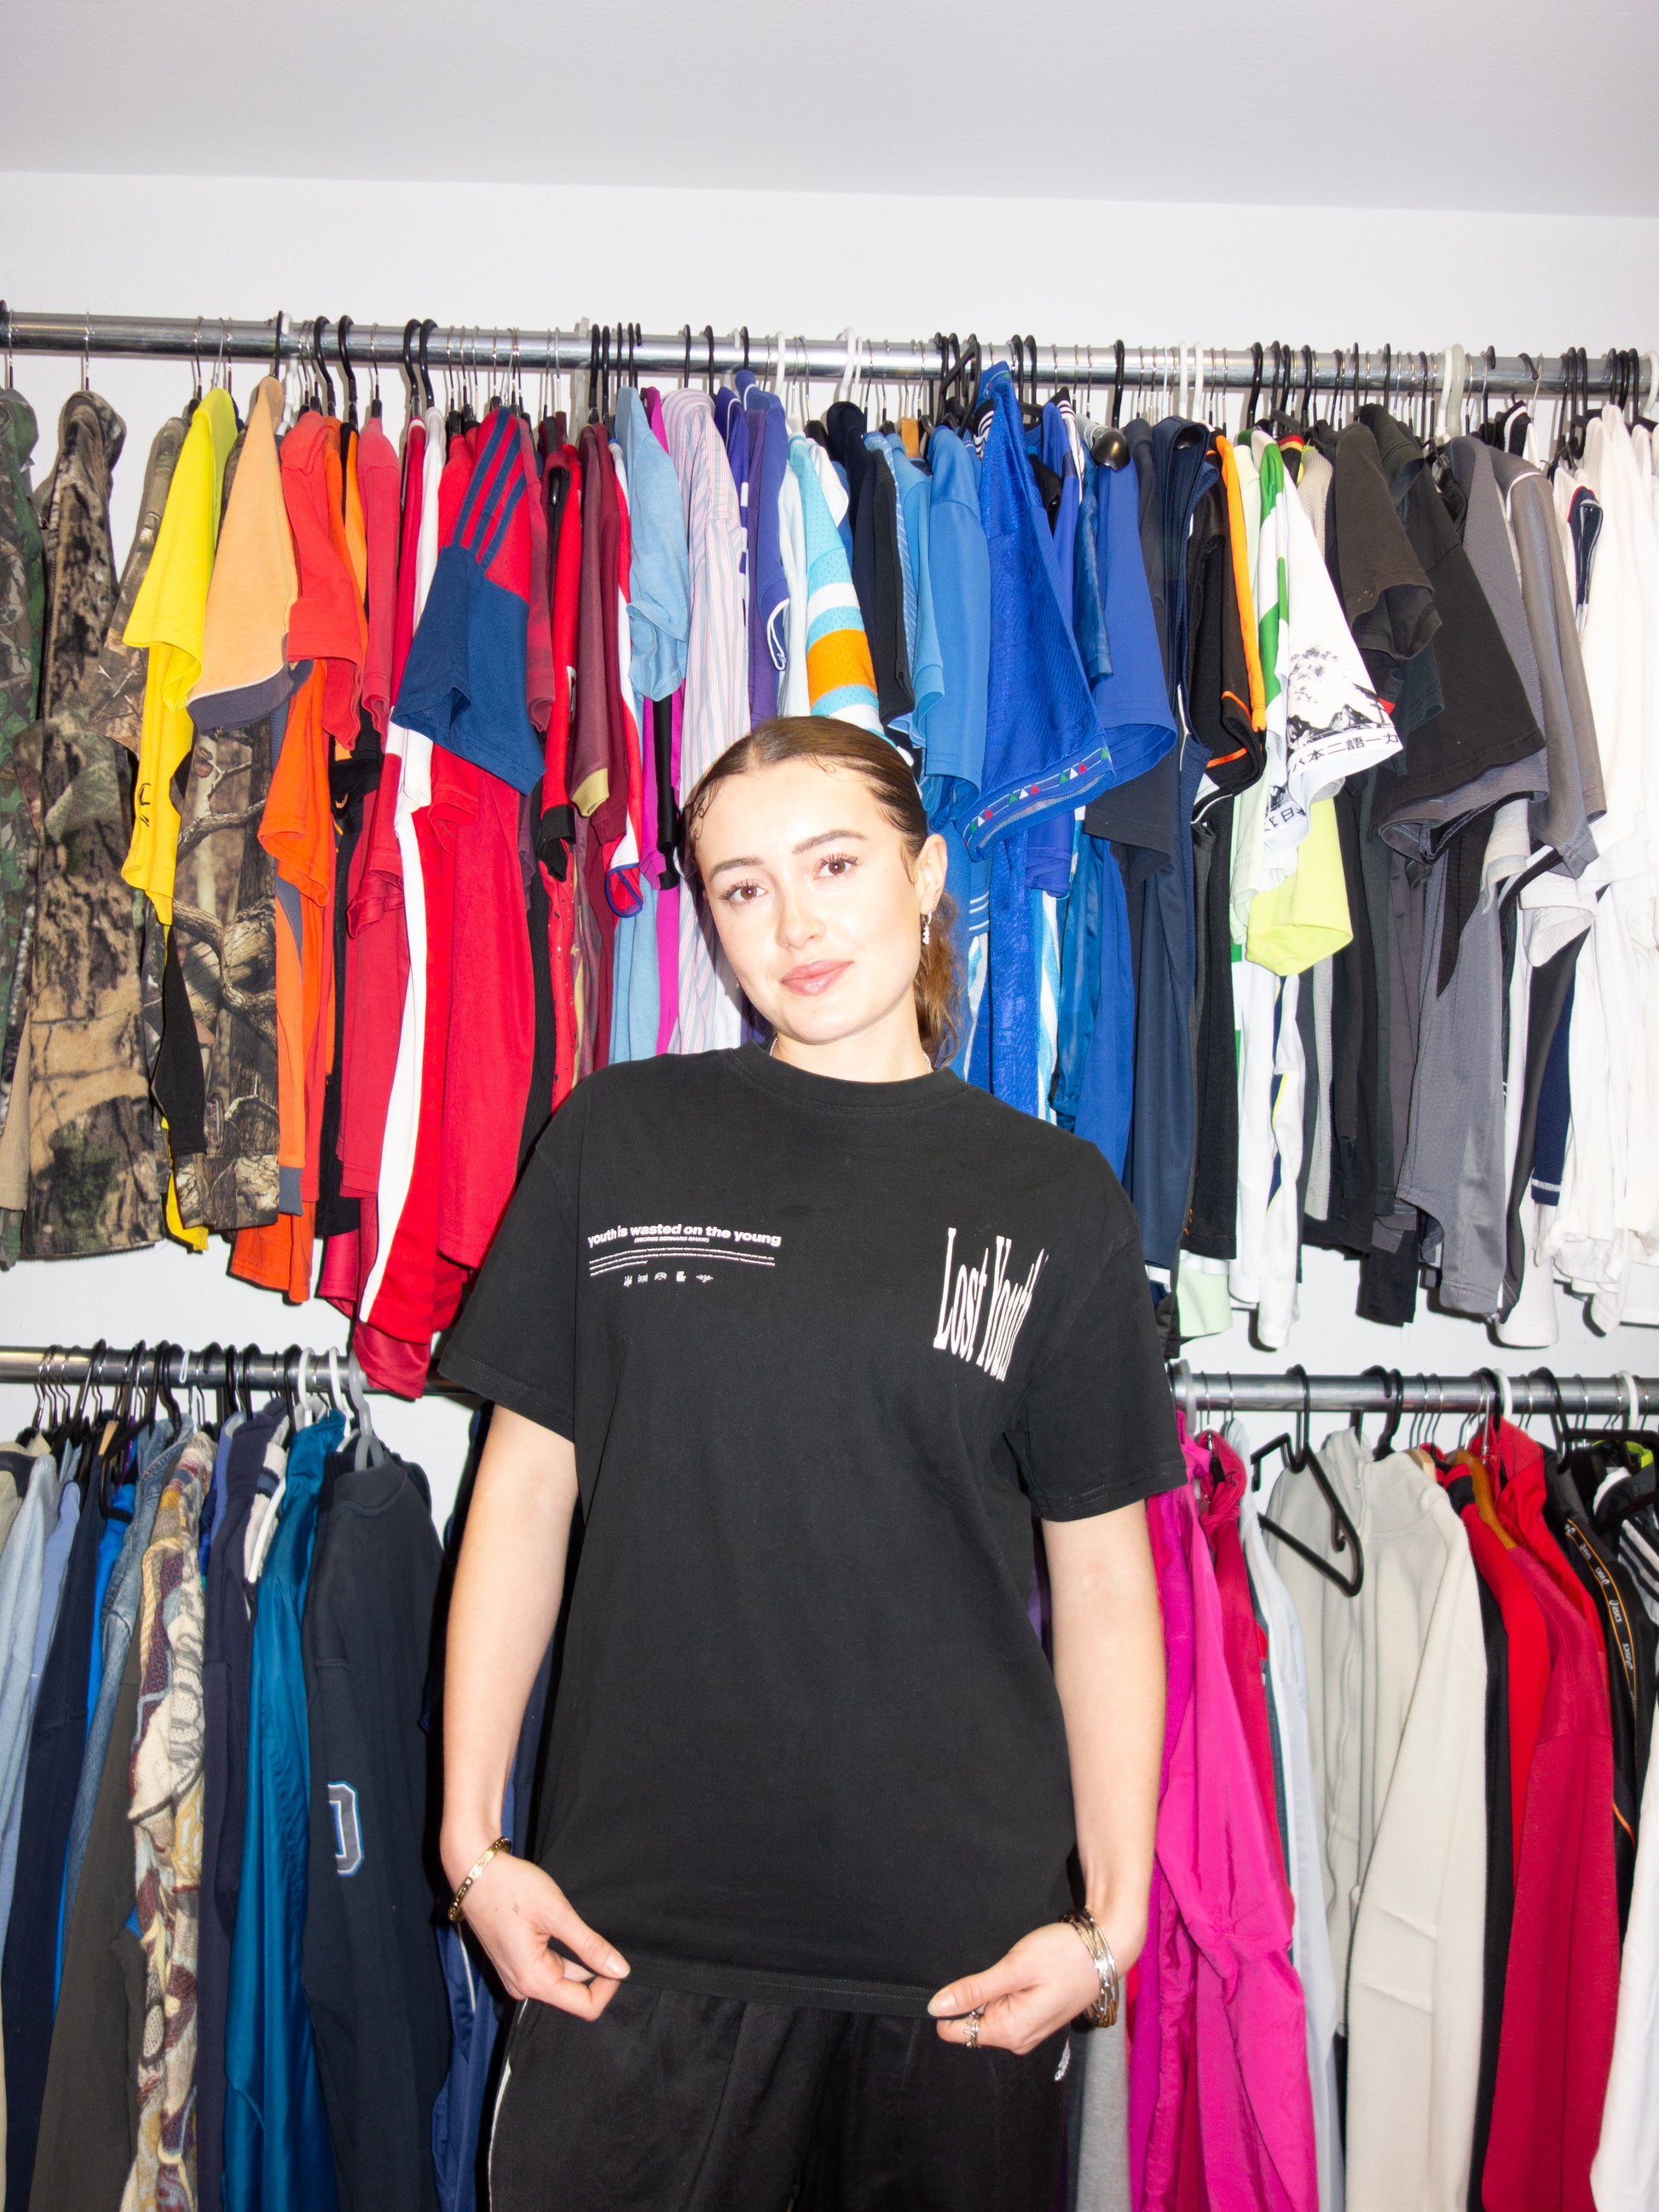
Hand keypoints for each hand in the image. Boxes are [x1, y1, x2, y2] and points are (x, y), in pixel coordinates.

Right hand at [447, 1845, 629, 2020]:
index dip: (608, 1986)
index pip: (585, 2006)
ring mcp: (516, 1975)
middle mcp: (523, 1987)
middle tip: (597, 1932)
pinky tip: (561, 1926)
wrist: (474, 1871)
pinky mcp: (514, 1962)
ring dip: (577, 1957)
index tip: (615, 1956)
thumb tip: (622, 1970)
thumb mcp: (557, 1914)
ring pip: (562, 1977)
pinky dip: (562, 1952)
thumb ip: (590, 1946)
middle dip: (594, 1968)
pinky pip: (547, 1966)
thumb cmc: (512, 1888)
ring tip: (576, 1924)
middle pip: (573, 1992)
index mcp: (533, 1981)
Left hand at [928, 1914, 1133, 2054]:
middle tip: (1002, 1971)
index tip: (970, 1981)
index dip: (953, 2005)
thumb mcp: (1014, 1968)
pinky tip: (1023, 1975)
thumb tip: (935, 2008)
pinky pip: (1006, 2010)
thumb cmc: (1062, 1955)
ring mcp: (1028, 2032)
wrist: (1104, 1950)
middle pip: (973, 2023)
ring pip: (989, 2015)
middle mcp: (1018, 2041)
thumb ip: (974, 1990)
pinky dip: (1006, 1991)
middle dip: (976, 1996)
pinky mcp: (1036, 2020)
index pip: (956, 2032)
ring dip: (992, 1992)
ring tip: (1015, 1971)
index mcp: (1010, 2033)